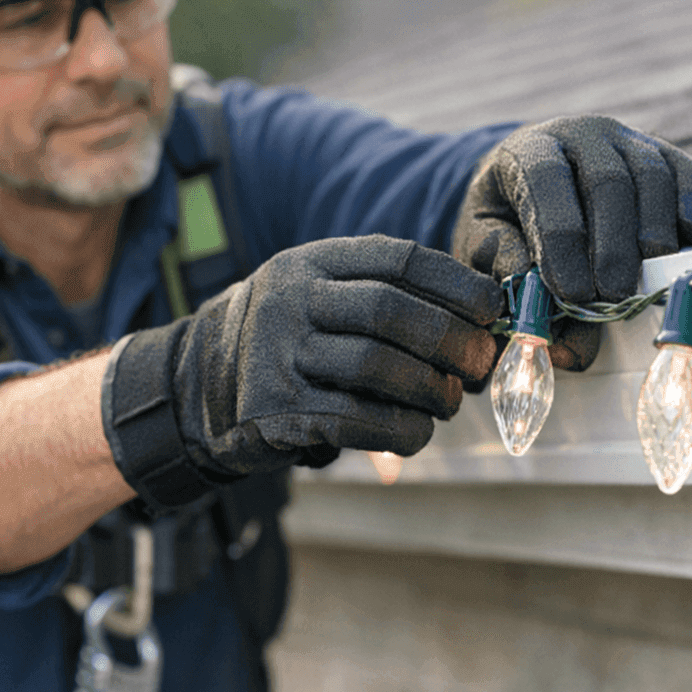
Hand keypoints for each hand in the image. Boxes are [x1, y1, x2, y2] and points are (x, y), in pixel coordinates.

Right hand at [102, 236, 501, 510]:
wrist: (199, 389)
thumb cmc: (292, 343)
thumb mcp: (323, 299)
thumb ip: (387, 302)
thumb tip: (483, 327)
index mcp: (313, 263)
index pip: (399, 259)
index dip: (456, 283)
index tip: (492, 308)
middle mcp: (292, 300)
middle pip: (392, 311)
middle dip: (451, 340)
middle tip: (479, 365)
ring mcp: (279, 354)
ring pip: (378, 367)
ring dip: (431, 389)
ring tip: (447, 401)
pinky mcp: (275, 410)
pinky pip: (355, 419)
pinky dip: (401, 430)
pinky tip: (417, 432)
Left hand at [452, 116, 691, 369]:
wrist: (534, 179)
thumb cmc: (509, 217)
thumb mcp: (488, 241)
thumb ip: (511, 273)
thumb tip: (549, 323)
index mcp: (528, 150)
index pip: (545, 180)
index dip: (560, 237)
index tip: (570, 291)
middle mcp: (583, 134)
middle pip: (608, 179)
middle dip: (614, 244)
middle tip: (613, 294)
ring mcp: (630, 141)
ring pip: (655, 175)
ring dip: (657, 232)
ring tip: (651, 278)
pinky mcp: (670, 156)